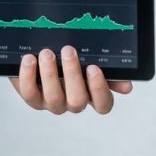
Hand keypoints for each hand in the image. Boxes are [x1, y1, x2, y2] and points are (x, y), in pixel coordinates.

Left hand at [9, 46, 132, 113]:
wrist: (38, 50)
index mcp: (90, 93)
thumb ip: (107, 68)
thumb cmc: (67, 54)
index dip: (99, 90)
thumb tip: (127, 87)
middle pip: (78, 102)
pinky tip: (29, 59)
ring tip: (47, 53)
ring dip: (50, 73)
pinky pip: (29, 93)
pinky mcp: (32, 97)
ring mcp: (51, 102)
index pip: (103, 105)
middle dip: (73, 75)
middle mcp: (72, 101)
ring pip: (54, 98)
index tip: (93, 67)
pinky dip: (28, 75)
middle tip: (68, 50)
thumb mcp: (87, 57)